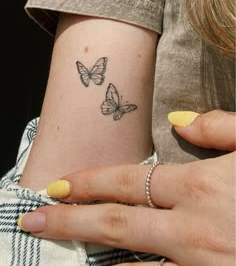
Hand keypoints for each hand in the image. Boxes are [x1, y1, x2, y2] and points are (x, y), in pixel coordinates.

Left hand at [18, 110, 235, 265]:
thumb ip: (222, 127)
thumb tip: (180, 119)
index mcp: (202, 188)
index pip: (128, 181)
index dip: (88, 182)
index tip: (56, 185)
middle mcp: (192, 230)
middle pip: (115, 224)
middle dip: (68, 222)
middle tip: (32, 223)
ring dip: (93, 259)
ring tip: (61, 251)